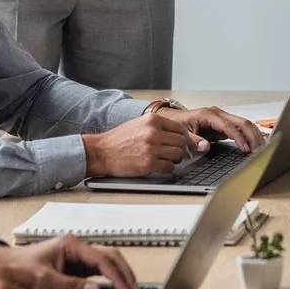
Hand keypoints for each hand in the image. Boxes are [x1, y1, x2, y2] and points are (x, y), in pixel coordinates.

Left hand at [0, 233, 137, 288]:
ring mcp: (77, 257)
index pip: (102, 259)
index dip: (116, 275)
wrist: (5, 267)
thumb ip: (70, 285)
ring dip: (119, 275)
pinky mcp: (75, 267)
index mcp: (72, 245)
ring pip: (106, 263)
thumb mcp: (44, 279)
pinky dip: (109, 279)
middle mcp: (78, 248)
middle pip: (110, 257)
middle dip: (124, 273)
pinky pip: (98, 271)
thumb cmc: (21, 268)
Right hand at [83, 111, 203, 176]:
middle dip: (182, 150)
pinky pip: (169, 167)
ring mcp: (151, 148)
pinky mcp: (148, 164)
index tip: (188, 144)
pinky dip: (168, 168)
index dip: (187, 138)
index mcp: (153, 120)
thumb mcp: (140, 124)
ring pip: (178, 155)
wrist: (101, 151)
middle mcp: (154, 132)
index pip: (180, 128)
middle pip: (182, 142)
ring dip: (175, 159)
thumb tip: (182, 135)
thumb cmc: (119, 139)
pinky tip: (159, 166)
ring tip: (166, 160)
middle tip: (178, 154)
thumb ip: (160, 127)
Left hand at [164, 105, 262, 153]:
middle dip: (252, 136)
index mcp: (208, 115)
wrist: (174, 120)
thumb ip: (194, 141)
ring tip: (260, 148)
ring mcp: (222, 117)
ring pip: (244, 123)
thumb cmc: (178, 125)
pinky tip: (255, 143)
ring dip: (254, 135)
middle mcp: (218, 113)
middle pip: (242, 122)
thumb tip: (206, 147)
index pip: (229, 126)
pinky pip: (240, 127)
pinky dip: (249, 135)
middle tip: (258, 149)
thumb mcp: (183, 134)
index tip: (246, 149)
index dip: (239, 138)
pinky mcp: (224, 123)